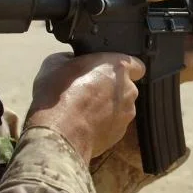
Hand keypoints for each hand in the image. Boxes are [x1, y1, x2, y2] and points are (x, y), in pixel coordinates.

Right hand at [24, 52, 145, 162]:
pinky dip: (103, 124)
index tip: (110, 73)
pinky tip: (84, 125)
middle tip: (89, 91)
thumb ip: (73, 59)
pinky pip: (114, 124)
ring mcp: (126, 113)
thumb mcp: (55, 63)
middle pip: (126, 87)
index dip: (124, 69)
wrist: (58, 133)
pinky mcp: (120, 133)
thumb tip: (72, 61)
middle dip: (111, 89)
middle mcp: (128, 90)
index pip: (136, 65)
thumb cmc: (58, 96)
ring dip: (108, 107)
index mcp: (117, 67)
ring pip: (121, 107)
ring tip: (84, 111)